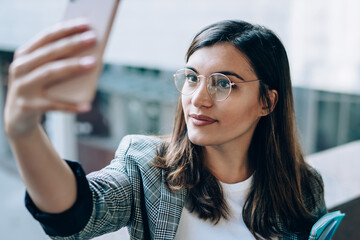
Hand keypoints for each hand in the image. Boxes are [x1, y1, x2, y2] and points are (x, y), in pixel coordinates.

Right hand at [4, 18, 96, 137]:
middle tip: (93, 38)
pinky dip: (71, 106)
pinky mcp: (28, 106)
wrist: (19, 118)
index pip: (47, 37)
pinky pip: (54, 105)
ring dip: (72, 67)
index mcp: (24, 54)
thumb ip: (59, 61)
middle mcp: (20, 68)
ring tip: (93, 63)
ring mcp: (22, 87)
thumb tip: (91, 53)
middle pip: (50, 53)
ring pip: (50, 73)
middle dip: (72, 43)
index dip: (66, 29)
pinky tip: (87, 105)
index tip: (86, 23)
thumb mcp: (44, 71)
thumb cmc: (40, 88)